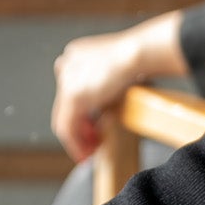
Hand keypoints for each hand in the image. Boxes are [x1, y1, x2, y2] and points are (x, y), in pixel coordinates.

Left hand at [50, 13, 184, 160]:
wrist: (140, 52)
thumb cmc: (141, 57)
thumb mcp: (120, 71)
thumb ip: (109, 88)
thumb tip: (109, 111)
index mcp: (75, 55)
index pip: (72, 91)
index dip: (82, 113)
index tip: (93, 128)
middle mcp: (67, 65)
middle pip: (66, 106)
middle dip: (79, 129)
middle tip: (91, 145)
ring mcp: (67, 80)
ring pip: (64, 118)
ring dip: (76, 139)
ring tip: (88, 152)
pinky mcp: (72, 96)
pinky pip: (67, 127)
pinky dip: (75, 143)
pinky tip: (85, 153)